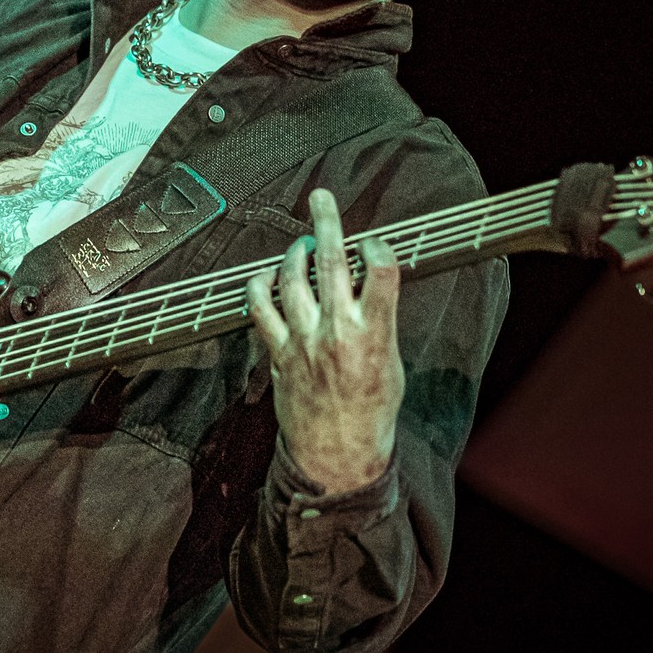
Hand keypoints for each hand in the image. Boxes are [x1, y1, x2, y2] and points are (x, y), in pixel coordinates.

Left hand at [245, 187, 405, 495]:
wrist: (339, 454)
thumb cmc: (372, 411)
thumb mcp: (391, 364)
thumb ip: (378, 321)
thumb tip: (368, 285)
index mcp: (374, 333)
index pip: (380, 270)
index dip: (376, 246)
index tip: (373, 243)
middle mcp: (337, 331)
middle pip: (331, 262)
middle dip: (327, 223)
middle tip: (322, 197)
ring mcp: (302, 340)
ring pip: (291, 279)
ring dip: (295, 253)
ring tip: (302, 245)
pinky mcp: (278, 353)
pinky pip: (260, 308)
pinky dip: (260, 286)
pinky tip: (267, 277)